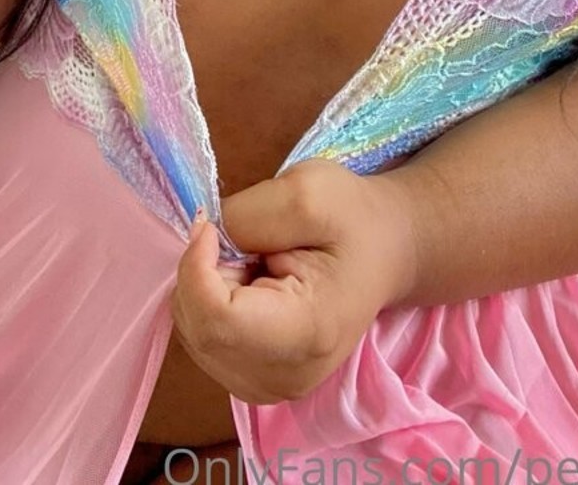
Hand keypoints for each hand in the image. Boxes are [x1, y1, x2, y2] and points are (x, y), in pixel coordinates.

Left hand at [168, 157, 416, 405]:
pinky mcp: (252, 382)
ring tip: (256, 264)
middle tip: (247, 242)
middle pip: (198, 328)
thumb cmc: (353, 218)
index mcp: (308, 334)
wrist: (385, 251)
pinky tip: (249, 286)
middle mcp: (284, 378)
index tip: (211, 226)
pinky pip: (200, 338)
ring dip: (207, 286)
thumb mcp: (306, 188)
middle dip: (204, 273)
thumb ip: (247, 215)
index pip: (215, 320)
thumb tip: (200, 239)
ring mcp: (267, 388)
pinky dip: (210, 302)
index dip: (196, 267)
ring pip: (192, 332)